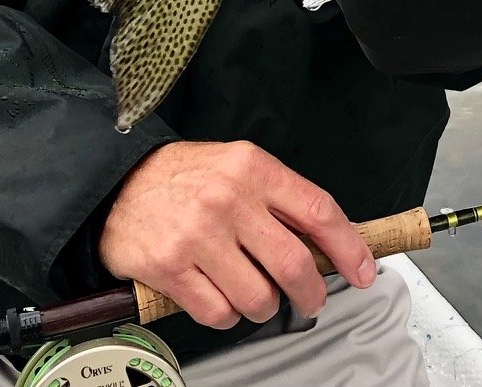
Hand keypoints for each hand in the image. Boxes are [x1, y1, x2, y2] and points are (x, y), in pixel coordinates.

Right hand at [99, 140, 374, 328]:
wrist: (117, 181)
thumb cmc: (184, 177)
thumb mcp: (238, 165)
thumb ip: (279, 198)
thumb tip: (326, 242)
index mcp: (253, 168)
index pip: (318, 211)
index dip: (349, 247)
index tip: (364, 271)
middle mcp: (229, 199)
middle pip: (294, 264)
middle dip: (311, 293)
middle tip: (311, 299)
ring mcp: (198, 234)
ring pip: (258, 297)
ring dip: (261, 306)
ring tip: (249, 291)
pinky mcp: (169, 267)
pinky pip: (218, 313)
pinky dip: (225, 315)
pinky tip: (218, 297)